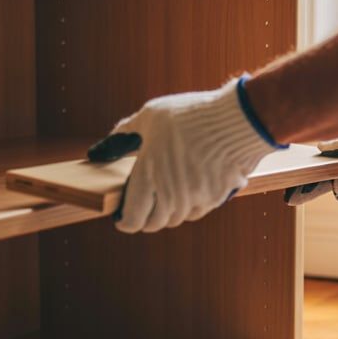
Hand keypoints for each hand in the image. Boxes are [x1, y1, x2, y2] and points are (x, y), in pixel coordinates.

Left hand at [89, 77, 283, 232]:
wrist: (237, 120)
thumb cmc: (191, 115)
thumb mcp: (150, 116)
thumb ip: (124, 135)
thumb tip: (100, 151)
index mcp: (149, 173)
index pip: (133, 217)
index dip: (125, 222)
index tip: (122, 218)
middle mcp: (171, 192)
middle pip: (154, 223)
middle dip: (145, 219)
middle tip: (142, 208)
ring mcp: (195, 198)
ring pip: (177, 219)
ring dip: (168, 213)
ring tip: (165, 196)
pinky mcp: (215, 197)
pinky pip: (197, 211)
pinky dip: (189, 206)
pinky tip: (188, 190)